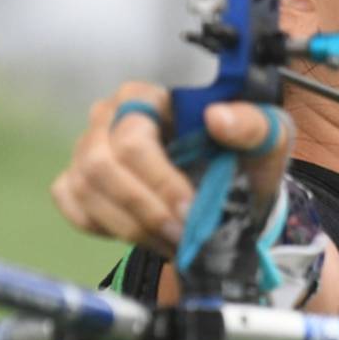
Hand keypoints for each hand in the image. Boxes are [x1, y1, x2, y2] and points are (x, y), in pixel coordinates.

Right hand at [50, 81, 293, 256]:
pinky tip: (142, 234)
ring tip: (171, 242)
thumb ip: (252, 124)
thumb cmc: (241, 159)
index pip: (133, 139)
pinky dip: (106, 229)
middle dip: (142, 210)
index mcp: (146, 97)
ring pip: (85, 192)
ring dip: (130, 227)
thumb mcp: (264, 138)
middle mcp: (106, 118)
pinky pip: (74, 209)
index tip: (190, 211)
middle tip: (180, 237)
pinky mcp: (76, 182)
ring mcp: (86, 151)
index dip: (158, 181)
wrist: (231, 192)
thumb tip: (217, 118)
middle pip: (99, 166)